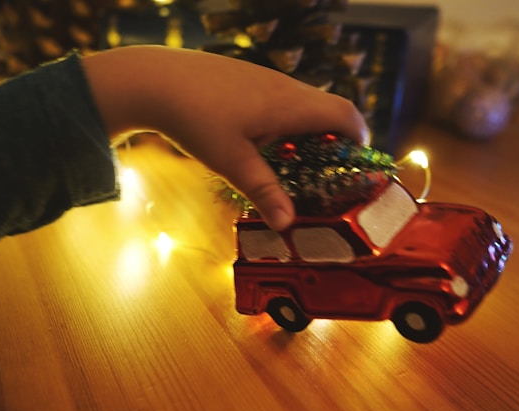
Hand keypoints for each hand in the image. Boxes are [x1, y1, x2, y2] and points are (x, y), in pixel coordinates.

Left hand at [82, 46, 368, 230]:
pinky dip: (288, 120)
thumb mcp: (232, 163)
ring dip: (311, 130)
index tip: (359, 165)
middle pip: (331, 108)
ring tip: (297, 162)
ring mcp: (266, 79)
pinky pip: (283, 98)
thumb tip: (289, 224)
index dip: (361, 139)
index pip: (346, 115)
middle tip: (330, 172)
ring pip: (306, 103)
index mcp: (291, 105)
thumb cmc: (196, 118)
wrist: (156, 80)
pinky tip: (264, 143)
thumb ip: (264, 191)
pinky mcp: (249, 78)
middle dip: (338, 139)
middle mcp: (286, 87)